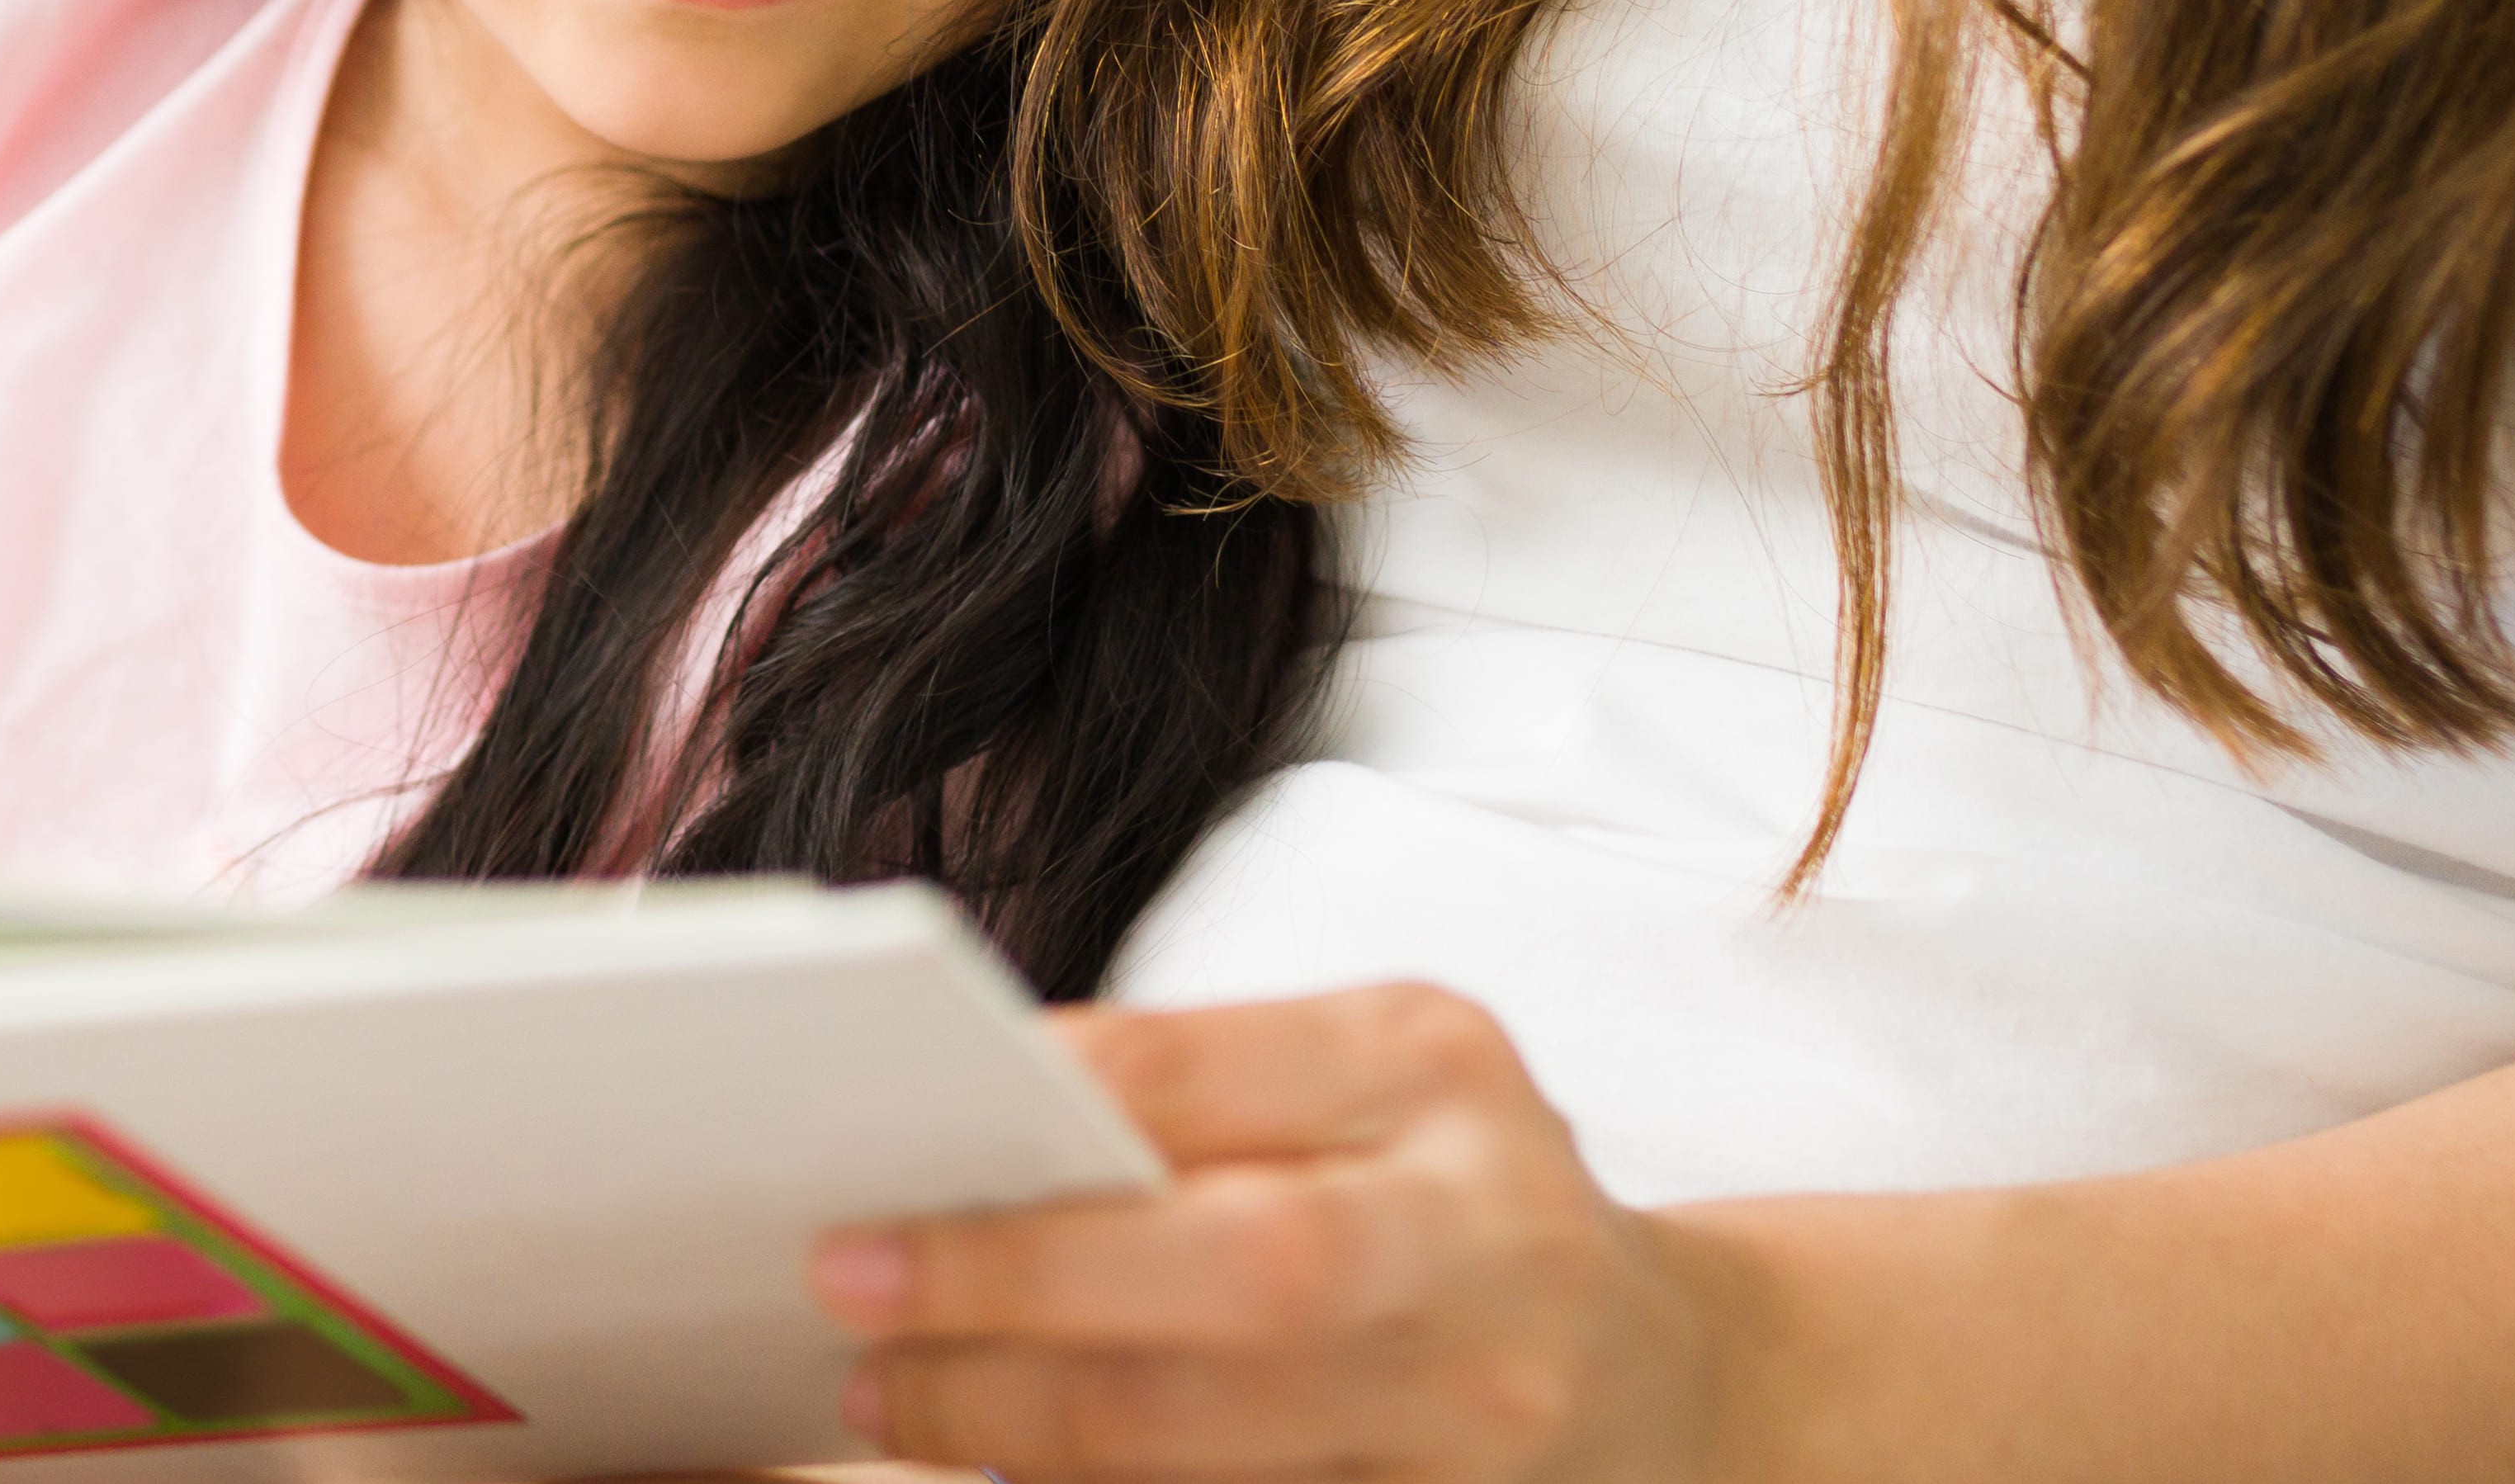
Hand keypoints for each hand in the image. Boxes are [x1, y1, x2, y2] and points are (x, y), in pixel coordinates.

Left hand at [815, 992, 1745, 1483]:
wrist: (1664, 1374)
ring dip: (1031, 1427)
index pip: (1209, 1072)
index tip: (894, 1149)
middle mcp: (1479, 1236)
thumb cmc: (1454, 1200)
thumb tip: (967, 1122)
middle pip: (1242, 1273)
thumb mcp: (1363, 1082)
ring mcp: (1484, 1414)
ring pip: (1230, 1441)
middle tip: (850, 1287)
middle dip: (1025, 1285)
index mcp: (1430, 1070)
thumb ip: (1196, 1090)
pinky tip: (1015, 1472)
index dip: (1043, 1115)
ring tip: (893, 1398)